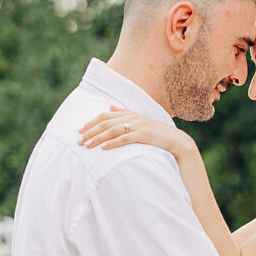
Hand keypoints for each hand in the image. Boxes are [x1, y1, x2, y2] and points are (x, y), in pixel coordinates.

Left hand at [78, 106, 194, 159]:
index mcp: (129, 113)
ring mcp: (138, 125)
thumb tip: (109, 106)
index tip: (80, 131)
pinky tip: (103, 148)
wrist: (176, 141)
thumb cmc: (156, 134)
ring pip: (112, 130)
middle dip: (90, 132)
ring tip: (87, 146)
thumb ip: (124, 113)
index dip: (91, 122)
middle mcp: (132, 117)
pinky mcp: (144, 135)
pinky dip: (113, 143)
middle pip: (105, 123)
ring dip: (97, 138)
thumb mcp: (139, 121)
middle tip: (79, 141)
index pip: (105, 115)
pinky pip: (124, 138)